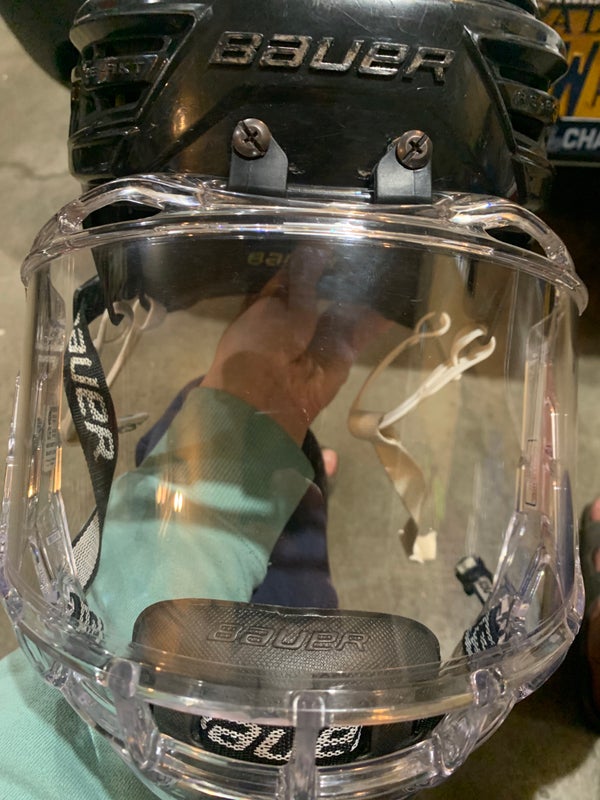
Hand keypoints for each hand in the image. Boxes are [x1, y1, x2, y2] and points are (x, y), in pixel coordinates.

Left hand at [202, 247, 384, 443]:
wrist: (267, 396)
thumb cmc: (261, 342)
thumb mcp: (278, 302)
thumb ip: (302, 276)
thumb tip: (317, 246)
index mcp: (270, 305)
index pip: (295, 275)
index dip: (312, 257)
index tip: (334, 236)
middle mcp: (296, 320)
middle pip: (324, 292)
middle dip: (342, 274)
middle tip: (367, 247)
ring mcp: (320, 338)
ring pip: (345, 310)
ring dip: (364, 293)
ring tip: (389, 265)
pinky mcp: (342, 356)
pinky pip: (360, 333)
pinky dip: (377, 319)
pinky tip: (397, 296)